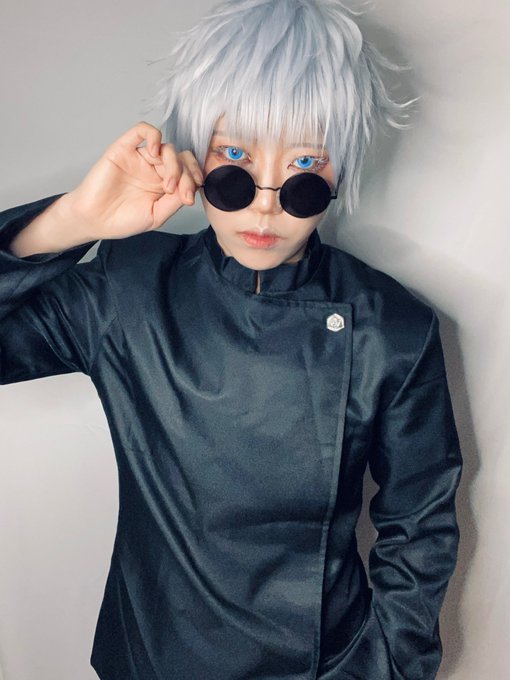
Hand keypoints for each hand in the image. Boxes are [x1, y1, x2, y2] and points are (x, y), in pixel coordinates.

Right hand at [66, 121, 202, 240]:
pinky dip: (153, 135)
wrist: (95, 220)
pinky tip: (155, 151)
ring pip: (167, 148)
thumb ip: (174, 201)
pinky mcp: (124, 148)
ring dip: (173, 165)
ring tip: (166, 186)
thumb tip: (191, 188)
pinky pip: (142, 130)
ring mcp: (140, 157)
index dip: (194, 181)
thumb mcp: (157, 215)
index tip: (189, 199)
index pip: (188, 172)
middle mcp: (155, 168)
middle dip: (187, 175)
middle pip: (181, 158)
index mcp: (165, 183)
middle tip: (181, 194)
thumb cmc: (123, 219)